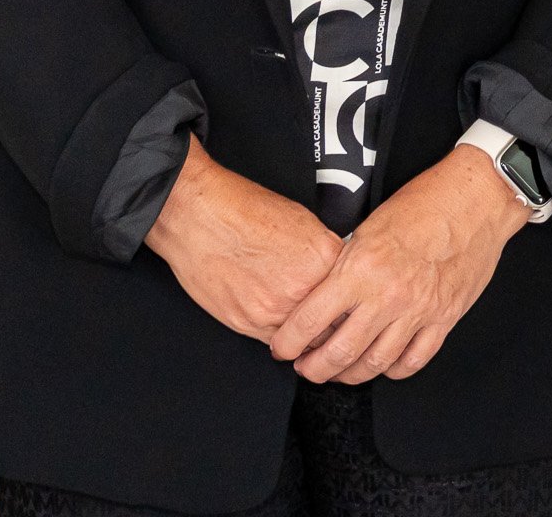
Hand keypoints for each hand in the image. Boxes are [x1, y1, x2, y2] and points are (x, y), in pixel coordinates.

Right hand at [143, 137, 343, 342]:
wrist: (199, 216)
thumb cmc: (244, 210)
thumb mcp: (302, 220)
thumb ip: (324, 250)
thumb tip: (336, 268)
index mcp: (323, 258)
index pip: (352, 291)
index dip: (351, 297)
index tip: (348, 300)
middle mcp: (302, 287)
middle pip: (335, 320)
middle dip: (335, 321)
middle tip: (331, 318)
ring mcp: (273, 309)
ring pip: (308, 339)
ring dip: (310, 335)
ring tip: (304, 322)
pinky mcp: (246, 323)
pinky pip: (276, 342)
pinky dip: (283, 338)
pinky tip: (282, 326)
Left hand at [268, 144, 531, 382]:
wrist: (478, 197)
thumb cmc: (426, 202)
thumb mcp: (370, 225)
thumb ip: (347, 265)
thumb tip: (323, 293)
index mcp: (361, 269)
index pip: (309, 322)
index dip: (287, 342)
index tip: (282, 347)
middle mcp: (387, 296)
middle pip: (338, 353)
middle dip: (313, 368)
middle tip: (306, 367)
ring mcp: (419, 311)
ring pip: (374, 364)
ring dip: (349, 374)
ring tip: (339, 370)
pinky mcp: (445, 317)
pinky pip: (414, 360)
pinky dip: (393, 369)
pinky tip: (382, 363)